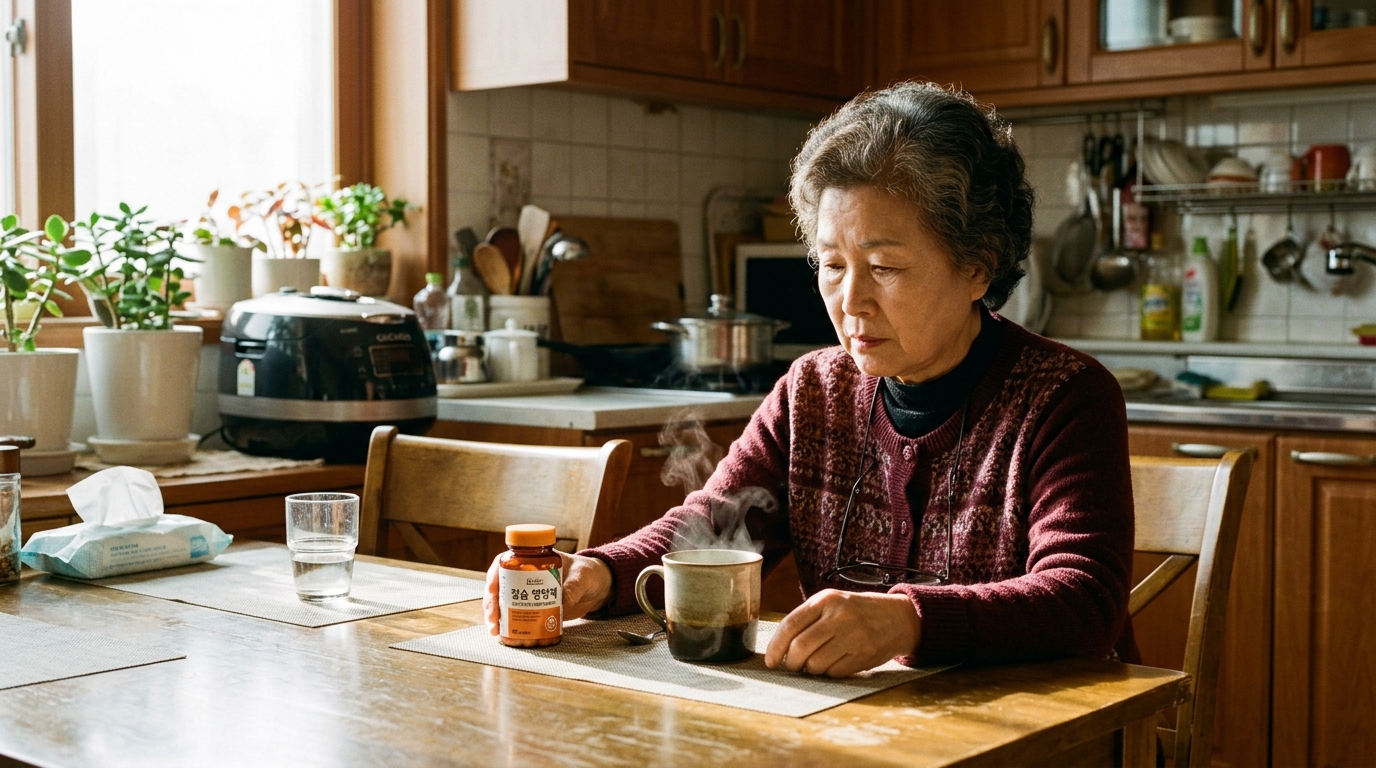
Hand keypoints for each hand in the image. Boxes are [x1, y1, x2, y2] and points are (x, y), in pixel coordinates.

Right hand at [484, 551, 612, 635]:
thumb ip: (574, 587)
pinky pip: (518, 617)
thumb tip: (562, 600)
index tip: (491, 591)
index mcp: (533, 560)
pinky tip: (508, 637)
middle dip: (492, 604)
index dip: (494, 577)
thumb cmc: (588, 573)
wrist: (598, 588)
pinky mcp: (536, 610)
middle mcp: (525, 576)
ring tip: (496, 632)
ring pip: (505, 604)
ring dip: (498, 618)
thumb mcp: (582, 576)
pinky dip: (511, 627)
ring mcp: (529, 594)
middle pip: (500, 587)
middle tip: (493, 621)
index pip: (505, 564)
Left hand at [763, 590, 920, 676]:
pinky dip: (829, 672)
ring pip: (816, 664)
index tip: (771, 661)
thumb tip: (779, 648)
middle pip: (800, 647)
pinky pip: (834, 672)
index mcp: (825, 600)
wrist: (897, 617)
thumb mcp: (832, 603)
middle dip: (791, 662)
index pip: (791, 624)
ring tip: (818, 661)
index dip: (776, 646)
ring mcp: (853, 636)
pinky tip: (836, 662)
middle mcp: (838, 616)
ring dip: (811, 669)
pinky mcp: (864, 654)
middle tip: (793, 665)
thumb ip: (807, 620)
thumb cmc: (856, 612)